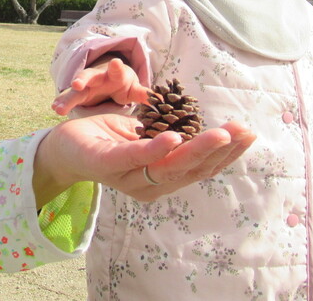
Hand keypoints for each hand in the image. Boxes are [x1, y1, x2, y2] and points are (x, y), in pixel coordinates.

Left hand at [33, 113, 255, 206]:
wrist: (63, 146)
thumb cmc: (108, 138)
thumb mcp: (146, 136)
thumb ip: (173, 138)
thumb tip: (208, 127)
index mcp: (162, 179)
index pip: (201, 169)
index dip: (227, 154)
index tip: (248, 134)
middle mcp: (149, 186)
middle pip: (192, 170)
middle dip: (221, 151)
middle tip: (242, 131)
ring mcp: (128, 178)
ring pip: (169, 166)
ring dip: (197, 149)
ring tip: (220, 133)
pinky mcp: (107, 165)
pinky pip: (135, 158)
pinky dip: (155, 149)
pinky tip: (173, 138)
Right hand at [52, 58, 150, 115]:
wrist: (108, 77)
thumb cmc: (123, 84)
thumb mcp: (134, 88)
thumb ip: (145, 95)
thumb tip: (162, 102)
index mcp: (115, 74)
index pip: (117, 69)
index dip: (116, 66)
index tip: (115, 63)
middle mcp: (98, 77)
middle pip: (90, 76)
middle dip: (83, 79)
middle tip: (76, 83)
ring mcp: (85, 85)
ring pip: (75, 90)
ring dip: (67, 97)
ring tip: (57, 107)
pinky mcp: (77, 94)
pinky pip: (67, 98)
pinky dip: (61, 103)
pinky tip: (54, 109)